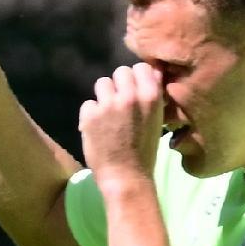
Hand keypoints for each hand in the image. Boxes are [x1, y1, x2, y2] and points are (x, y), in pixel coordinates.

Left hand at [78, 63, 165, 185]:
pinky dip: (90, 115)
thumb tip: (153, 72)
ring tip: (107, 116)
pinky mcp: (90, 115)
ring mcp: (109, 104)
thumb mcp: (157, 121)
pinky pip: (88, 104)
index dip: (136, 79)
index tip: (134, 92)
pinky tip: (96, 129)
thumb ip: (152, 96)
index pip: (141, 67)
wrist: (126, 178)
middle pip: (120, 72)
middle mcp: (130, 95)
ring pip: (102, 83)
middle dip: (119, 86)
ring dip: (103, 97)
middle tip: (119, 105)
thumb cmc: (144, 152)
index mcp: (151, 96)